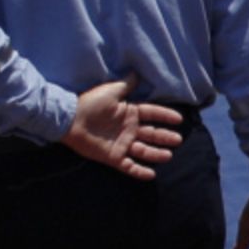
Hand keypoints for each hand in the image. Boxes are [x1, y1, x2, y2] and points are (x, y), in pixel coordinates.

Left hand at [64, 77, 182, 178]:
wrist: (69, 119)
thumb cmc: (90, 103)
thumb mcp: (111, 90)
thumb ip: (126, 84)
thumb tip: (137, 73)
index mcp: (129, 113)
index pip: (152, 114)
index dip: (165, 116)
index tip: (178, 119)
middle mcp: (128, 130)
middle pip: (152, 135)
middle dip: (165, 138)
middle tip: (178, 140)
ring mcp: (121, 144)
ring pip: (144, 151)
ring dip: (156, 154)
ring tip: (168, 156)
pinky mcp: (112, 157)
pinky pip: (129, 166)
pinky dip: (139, 171)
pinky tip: (151, 174)